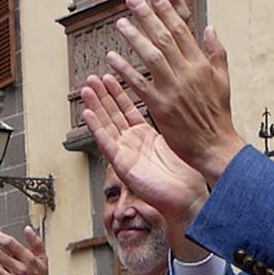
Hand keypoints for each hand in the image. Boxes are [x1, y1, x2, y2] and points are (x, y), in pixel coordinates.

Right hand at [81, 72, 209, 226]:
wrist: (187, 197)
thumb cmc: (186, 175)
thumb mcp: (176, 140)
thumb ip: (171, 122)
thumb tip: (178, 101)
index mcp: (146, 137)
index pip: (127, 109)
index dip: (118, 93)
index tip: (109, 76)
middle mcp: (133, 144)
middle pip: (113, 114)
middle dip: (103, 95)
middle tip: (92, 78)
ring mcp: (126, 153)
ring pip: (106, 126)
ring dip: (95, 107)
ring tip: (86, 89)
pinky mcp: (122, 165)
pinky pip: (106, 143)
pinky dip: (96, 128)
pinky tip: (88, 113)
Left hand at [105, 0, 244, 174]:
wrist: (215, 145)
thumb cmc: (218, 114)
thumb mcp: (223, 79)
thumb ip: (217, 52)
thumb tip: (210, 27)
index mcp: (201, 64)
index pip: (182, 29)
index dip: (167, 9)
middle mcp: (187, 72)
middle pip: (164, 37)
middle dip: (147, 16)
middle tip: (132, 0)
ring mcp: (173, 89)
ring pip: (151, 56)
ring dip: (134, 37)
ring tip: (121, 23)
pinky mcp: (161, 106)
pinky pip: (139, 84)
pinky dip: (125, 70)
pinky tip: (112, 58)